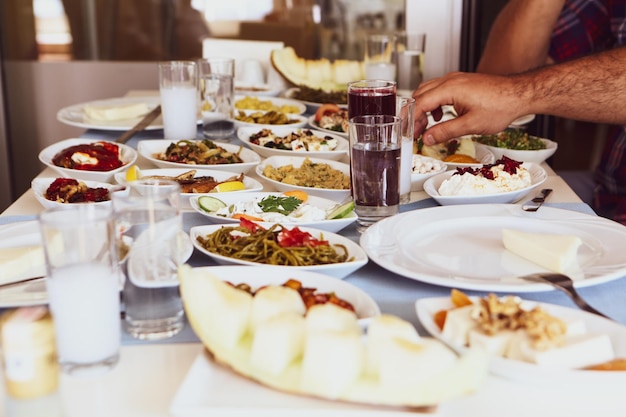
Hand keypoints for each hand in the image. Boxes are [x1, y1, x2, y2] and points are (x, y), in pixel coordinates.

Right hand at [412, 72, 527, 144]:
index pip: (420, 104)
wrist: (519, 94)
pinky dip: (433, 104)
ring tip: (424, 126)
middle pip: (420, 95)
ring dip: (423, 109)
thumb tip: (428, 139)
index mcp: (449, 89)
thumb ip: (445, 132)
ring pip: (428, 92)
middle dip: (414, 115)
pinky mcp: (461, 82)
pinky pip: (438, 90)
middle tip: (414, 132)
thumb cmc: (500, 106)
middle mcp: (449, 80)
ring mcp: (455, 79)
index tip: (409, 133)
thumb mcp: (471, 125)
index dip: (411, 120)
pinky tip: (439, 116)